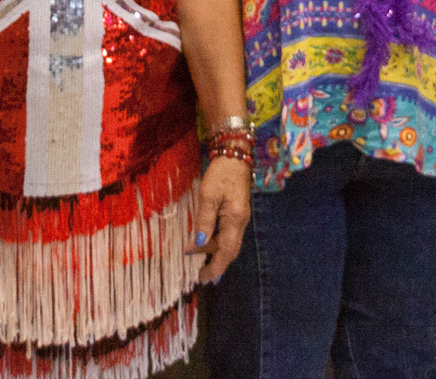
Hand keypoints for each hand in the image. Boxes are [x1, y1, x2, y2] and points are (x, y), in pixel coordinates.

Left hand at [191, 156, 250, 282]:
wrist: (235, 157)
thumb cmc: (221, 174)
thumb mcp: (208, 195)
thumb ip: (204, 220)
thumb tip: (199, 243)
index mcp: (234, 219)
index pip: (227, 250)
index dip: (217, 267)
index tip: (206, 279)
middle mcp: (240, 222)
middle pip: (230, 250)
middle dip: (217, 264)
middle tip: (200, 274)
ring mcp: (240, 218)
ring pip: (229, 242)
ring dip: (214, 252)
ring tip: (195, 254)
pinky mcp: (236, 213)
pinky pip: (228, 234)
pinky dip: (217, 241)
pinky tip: (205, 240)